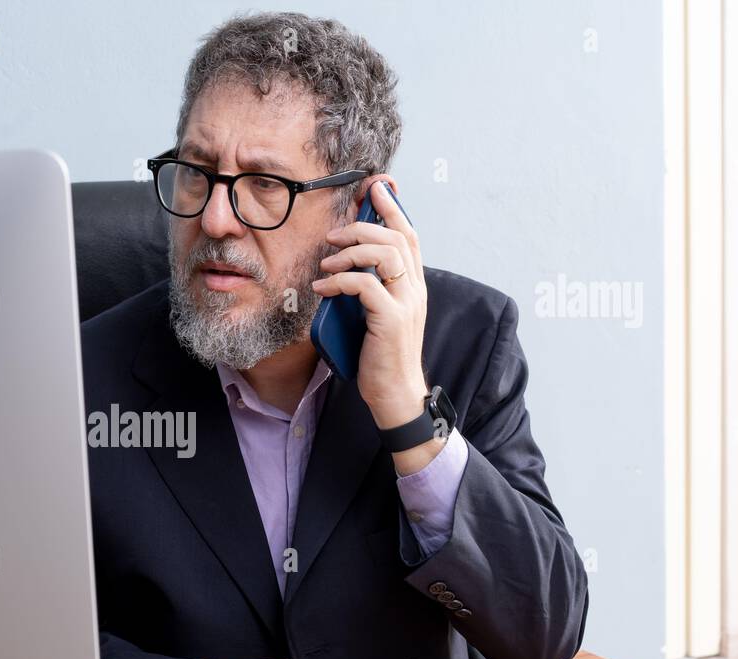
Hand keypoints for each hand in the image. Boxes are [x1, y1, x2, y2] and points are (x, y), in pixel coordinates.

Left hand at [311, 178, 428, 430]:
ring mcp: (406, 303)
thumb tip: (342, 265)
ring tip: (326, 263)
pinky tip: (322, 288)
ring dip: (351, 251)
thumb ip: (368, 288)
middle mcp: (414, 289)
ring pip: (385, 254)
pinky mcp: (392, 320)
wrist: (395, 393)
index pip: (409, 234)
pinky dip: (340, 281)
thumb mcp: (375, 314)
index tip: (376, 187)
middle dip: (365, 223)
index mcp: (413, 284)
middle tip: (333, 234)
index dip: (393, 207)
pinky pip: (365, 285)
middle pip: (397, 237)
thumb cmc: (380, 356)